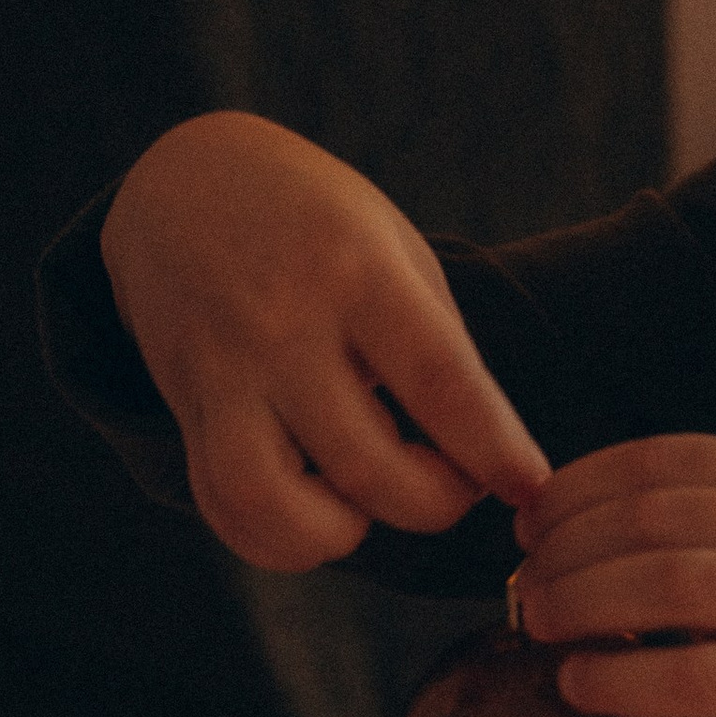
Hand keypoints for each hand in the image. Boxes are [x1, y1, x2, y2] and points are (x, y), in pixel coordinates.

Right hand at [101, 114, 546, 567]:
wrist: (187, 178)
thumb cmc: (319, 219)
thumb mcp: (394, 247)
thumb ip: (439, 345)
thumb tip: (485, 455)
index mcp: (356, 270)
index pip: (440, 382)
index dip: (493, 451)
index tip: (530, 488)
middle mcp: (282, 322)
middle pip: (367, 466)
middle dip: (431, 504)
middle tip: (451, 484)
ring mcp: (223, 368)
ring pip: (268, 501)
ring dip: (335, 535)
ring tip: (364, 506)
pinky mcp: (185, 402)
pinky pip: (220, 502)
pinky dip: (273, 538)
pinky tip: (312, 512)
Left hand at [515, 436, 715, 716]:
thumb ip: (702, 525)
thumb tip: (565, 530)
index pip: (666, 459)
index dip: (582, 484)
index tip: (532, 521)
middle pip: (654, 517)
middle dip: (570, 548)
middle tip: (530, 582)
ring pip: (669, 582)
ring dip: (585, 600)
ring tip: (542, 624)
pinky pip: (692, 673)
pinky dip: (622, 678)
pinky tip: (581, 684)